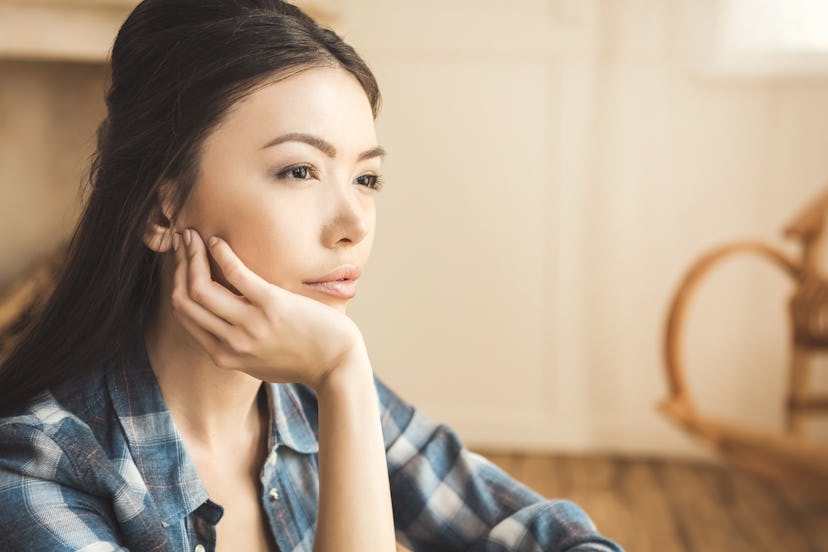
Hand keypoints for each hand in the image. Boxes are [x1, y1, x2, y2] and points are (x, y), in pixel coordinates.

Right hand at [170, 228, 362, 389]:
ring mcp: (251, 325)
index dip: (177, 284)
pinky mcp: (273, 305)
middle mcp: (231, 342)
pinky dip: (221, 254)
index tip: (181, 262)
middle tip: (182, 241)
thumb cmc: (303, 359)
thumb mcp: (259, 362)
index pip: (184, 315)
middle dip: (179, 265)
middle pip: (185, 299)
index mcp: (224, 355)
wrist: (337, 364)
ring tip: (193, 235)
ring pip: (200, 287)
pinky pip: (236, 274)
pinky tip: (217, 241)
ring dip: (192, 255)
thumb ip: (236, 346)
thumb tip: (220, 322)